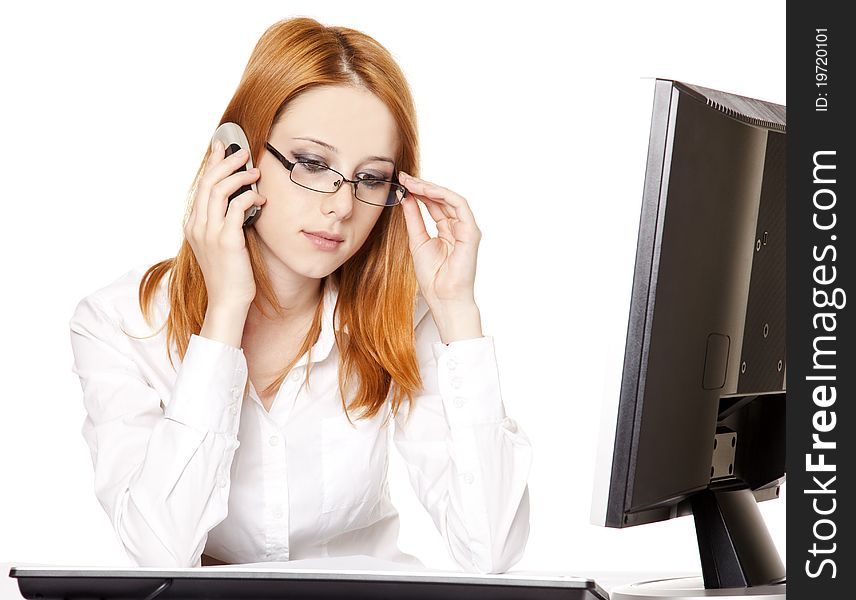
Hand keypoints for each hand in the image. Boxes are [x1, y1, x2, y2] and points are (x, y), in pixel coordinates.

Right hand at [183, 139, 266, 310]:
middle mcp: (197, 225)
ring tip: (255, 171)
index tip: (222, 147)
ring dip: (239, 176)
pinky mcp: (226, 240)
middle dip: (226, 161)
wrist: (228, 300)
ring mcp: (210, 233)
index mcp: (193, 224)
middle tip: (242, 151)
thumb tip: (240, 199)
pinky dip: (250, 197)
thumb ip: (225, 221)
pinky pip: (237, 208)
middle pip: (209, 182)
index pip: (201, 185)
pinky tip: (261, 198)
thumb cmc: (230, 273)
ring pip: (220, 190)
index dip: (212, 163)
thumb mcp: (222, 243)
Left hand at [398, 172, 482, 342]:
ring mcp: (466, 228)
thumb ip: (413, 219)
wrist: (443, 297)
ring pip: (450, 198)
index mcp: (446, 230)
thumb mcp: (417, 241)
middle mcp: (457, 227)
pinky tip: (426, 191)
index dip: (417, 192)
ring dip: (430, 188)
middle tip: (404, 177)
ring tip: (412, 183)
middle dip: (422, 186)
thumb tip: (405, 197)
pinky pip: (459, 205)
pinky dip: (443, 195)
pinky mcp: (471, 232)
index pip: (433, 204)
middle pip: (441, 199)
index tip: (401, 183)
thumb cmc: (433, 277)